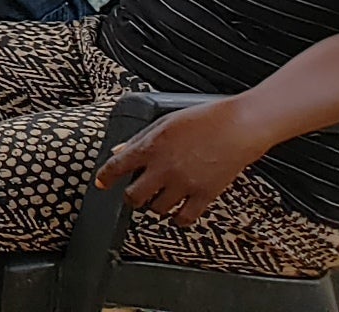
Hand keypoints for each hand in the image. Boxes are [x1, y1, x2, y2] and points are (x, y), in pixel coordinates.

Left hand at [96, 97, 270, 227]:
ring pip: (157, 209)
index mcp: (150, 147)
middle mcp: (163, 168)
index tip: (101, 184)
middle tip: (134, 194)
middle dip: (130, 197)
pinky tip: (176, 215)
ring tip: (157, 200)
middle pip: (134, 196)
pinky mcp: (205, 195)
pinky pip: (185, 218)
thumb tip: (118, 151)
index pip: (117, 167)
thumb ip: (139, 139)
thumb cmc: (204, 118)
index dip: (104, 178)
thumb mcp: (164, 122)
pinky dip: (177, 220)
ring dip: (153, 207)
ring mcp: (184, 183)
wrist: (238, 126)